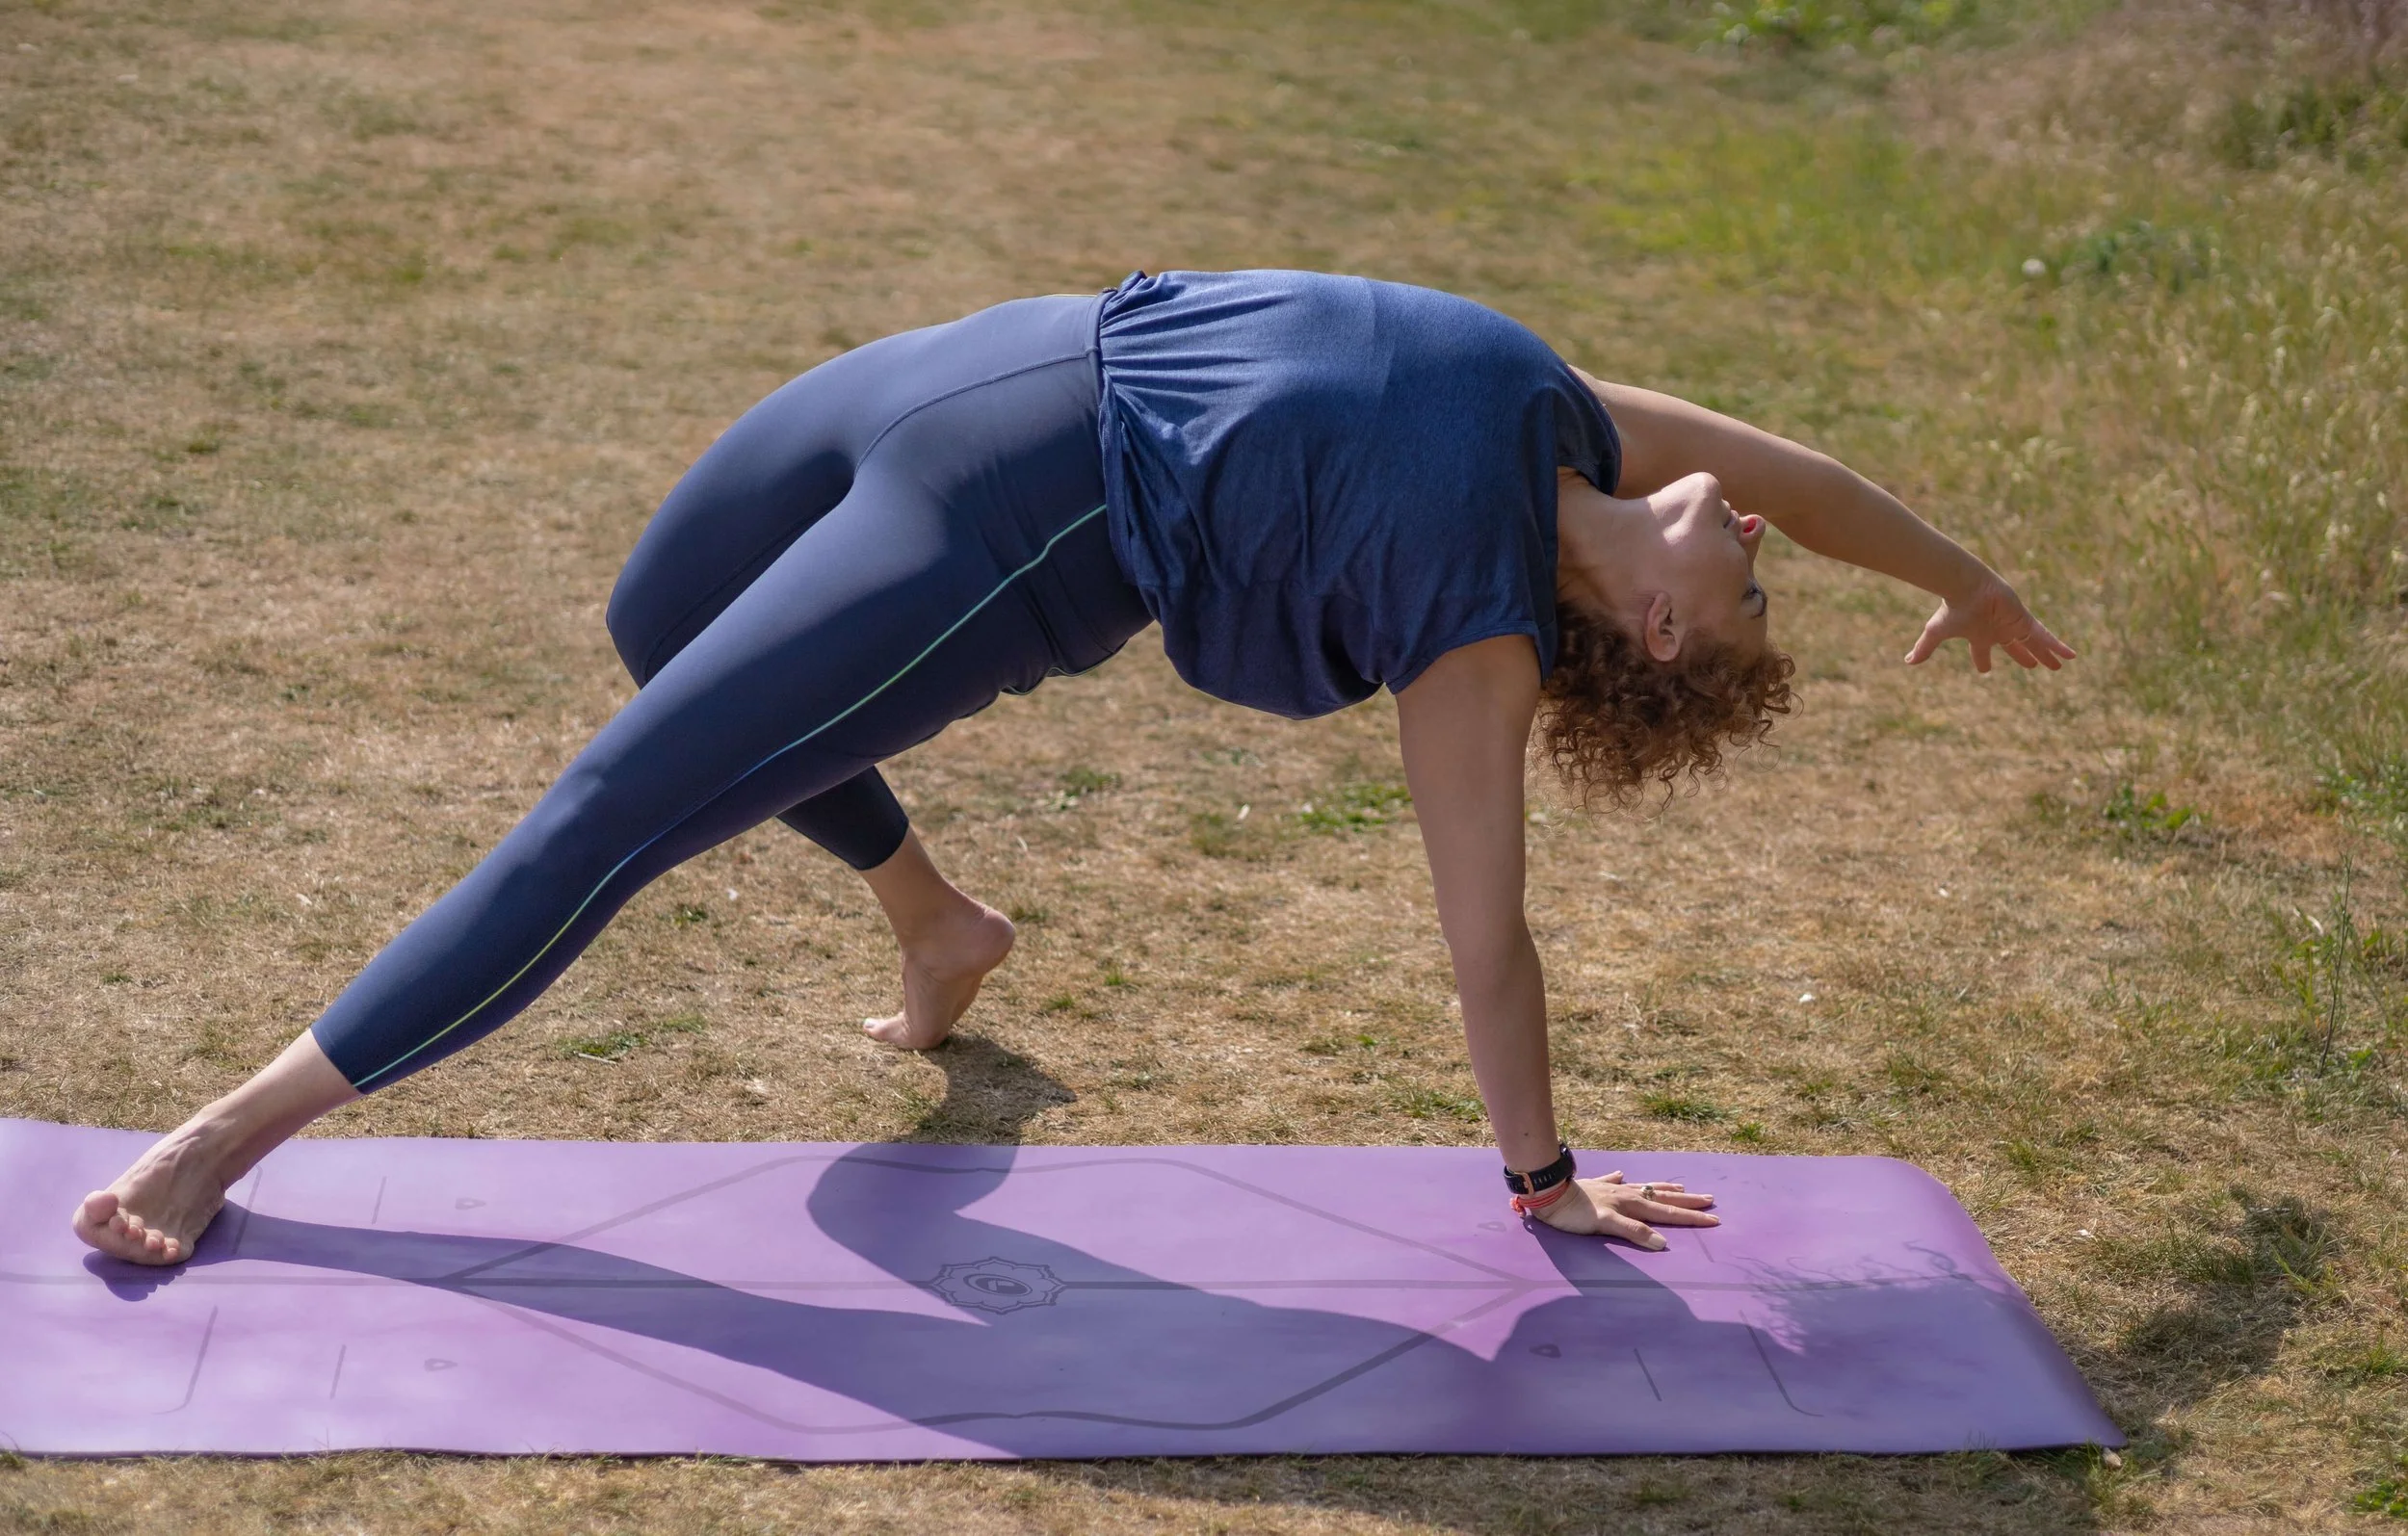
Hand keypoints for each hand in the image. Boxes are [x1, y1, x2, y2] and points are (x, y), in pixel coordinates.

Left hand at [1530, 1171, 1718, 1249]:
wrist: (1549, 1193)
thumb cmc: (1576, 1214)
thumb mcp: (1606, 1225)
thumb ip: (1634, 1232)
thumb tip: (1663, 1242)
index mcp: (1632, 1205)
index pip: (1668, 1214)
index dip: (1691, 1218)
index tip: (1715, 1220)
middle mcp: (1626, 1194)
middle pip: (1662, 1199)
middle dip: (1687, 1202)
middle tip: (1710, 1200)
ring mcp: (1612, 1188)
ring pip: (1645, 1187)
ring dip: (1664, 1189)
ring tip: (1681, 1187)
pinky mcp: (1596, 1186)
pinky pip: (1614, 1181)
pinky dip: (1622, 1179)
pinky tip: (1623, 1175)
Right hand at [1904, 576, 2077, 674]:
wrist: (1966, 586)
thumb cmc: (1953, 609)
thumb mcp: (1937, 632)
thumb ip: (1924, 648)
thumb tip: (1906, 662)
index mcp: (1979, 636)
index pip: (1982, 652)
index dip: (1983, 662)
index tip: (1984, 670)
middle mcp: (1998, 631)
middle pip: (2014, 648)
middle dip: (2023, 657)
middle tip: (2032, 666)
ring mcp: (2014, 626)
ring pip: (2033, 645)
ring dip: (2046, 656)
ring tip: (2058, 666)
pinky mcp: (2025, 621)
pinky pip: (2046, 637)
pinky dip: (2058, 647)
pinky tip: (2071, 657)